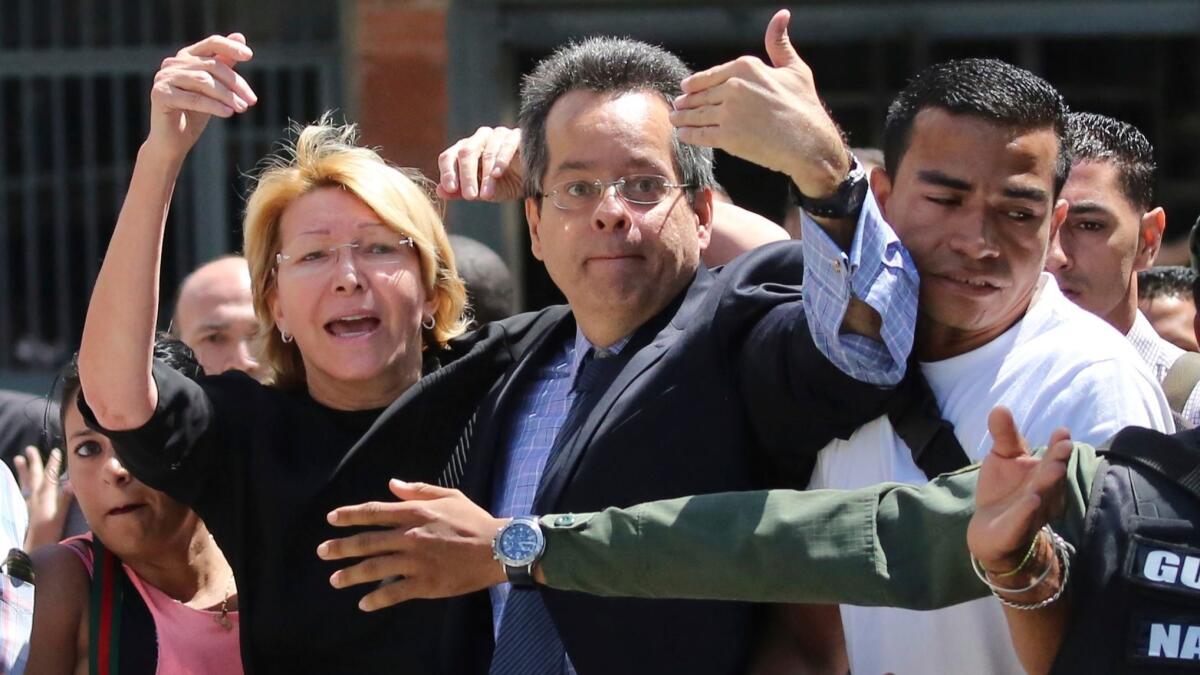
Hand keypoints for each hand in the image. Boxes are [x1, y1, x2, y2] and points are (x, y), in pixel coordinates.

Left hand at [13, 446, 74, 549]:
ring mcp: (28, 502)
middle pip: (34, 475)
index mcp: (45, 495)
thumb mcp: (60, 514)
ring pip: (25, 482)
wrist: (35, 545)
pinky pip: (21, 491)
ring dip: (22, 470)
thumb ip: (65, 498)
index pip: (50, 475)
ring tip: (17, 458)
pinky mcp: (24, 509)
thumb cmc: (51, 530)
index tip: (56, 451)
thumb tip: (71, 482)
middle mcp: (34, 496)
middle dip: (33, 462)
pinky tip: (20, 481)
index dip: (53, 463)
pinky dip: (20, 483)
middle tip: (29, 449)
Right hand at [146, 33, 256, 159]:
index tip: (250, 56)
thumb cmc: (194, 114)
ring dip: (227, 95)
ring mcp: (163, 78)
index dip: (230, 47)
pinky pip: (193, 98)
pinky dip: (213, 106)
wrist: (172, 142)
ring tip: (242, 109)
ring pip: (204, 81)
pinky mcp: (160, 95)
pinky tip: (228, 113)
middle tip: (251, 101)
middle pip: (212, 66)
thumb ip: (225, 65)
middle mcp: (172, 63)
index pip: (211, 43)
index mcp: (186, 57)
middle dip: (236, 83)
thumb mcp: (214, 89)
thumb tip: (240, 36)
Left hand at [318, 480, 508, 610]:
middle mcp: (410, 536)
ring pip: (374, 569)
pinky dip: (376, 599)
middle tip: (322, 552)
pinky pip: (394, 593)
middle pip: (367, 542)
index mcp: (415, 513)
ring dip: (351, 575)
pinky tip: (363, 604)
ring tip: (335, 580)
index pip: (374, 512)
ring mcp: (416, 562)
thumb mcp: (449, 496)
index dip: (350, 515)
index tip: (331, 519)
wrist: (497, 548)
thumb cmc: (474, 520)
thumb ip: (418, 490)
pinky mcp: (425, 584)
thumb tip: (392, 483)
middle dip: (341, 547)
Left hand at [436, 126, 523, 200]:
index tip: (450, 189)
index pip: (448, 156)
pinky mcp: (517, 135)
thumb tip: (440, 192)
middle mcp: (479, 139)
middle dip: (466, 176)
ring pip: (486, 152)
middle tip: (470, 197)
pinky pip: (507, 145)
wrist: (535, 181)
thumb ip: (461, 192)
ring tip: (486, 195)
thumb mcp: (482, 192)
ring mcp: (498, 134)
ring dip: (486, 175)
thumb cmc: (505, 184)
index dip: (447, 172)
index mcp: (465, 151)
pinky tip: (497, 175)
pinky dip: (501, 160)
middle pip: (465, 152)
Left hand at [671, 10, 848, 198]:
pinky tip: (682, 135)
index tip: (685, 87)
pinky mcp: (727, 137)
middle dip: (686, 102)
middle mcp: (734, 86)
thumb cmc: (804, 106)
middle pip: (701, 95)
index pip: (711, 75)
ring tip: (675, 119)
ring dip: (682, 117)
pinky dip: (688, 135)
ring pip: (697, 115)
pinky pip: (700, 134)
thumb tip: (781, 15)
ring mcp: (729, 112)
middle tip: (677, 106)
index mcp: (746, 66)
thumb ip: (779, 43)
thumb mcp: (794, 68)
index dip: (695, 83)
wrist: (809, 142)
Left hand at [967, 407, 1072, 572]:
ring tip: (1053, 467)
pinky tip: (1033, 500)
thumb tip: (999, 407)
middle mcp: (1045, 492)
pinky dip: (1028, 510)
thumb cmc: (1002, 488)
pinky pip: (1024, 520)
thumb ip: (1004, 435)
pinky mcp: (1016, 529)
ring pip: (1043, 496)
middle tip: (1064, 446)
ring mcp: (1033, 512)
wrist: (990, 530)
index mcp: (1043, 473)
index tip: (1062, 431)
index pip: (1054, 457)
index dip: (1058, 446)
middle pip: (1053, 476)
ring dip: (1048, 483)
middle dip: (1058, 461)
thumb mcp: (1002, 458)